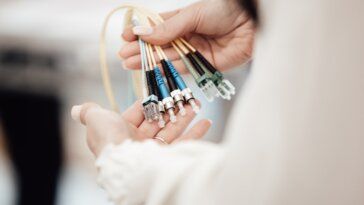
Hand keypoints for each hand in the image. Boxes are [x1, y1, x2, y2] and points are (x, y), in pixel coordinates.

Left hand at [71, 101, 211, 155]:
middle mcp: (138, 142)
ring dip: (185, 117)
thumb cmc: (110, 139)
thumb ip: (89, 112)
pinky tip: (206, 122)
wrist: (125, 164)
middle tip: (184, 95)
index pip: (139, 113)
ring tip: (197, 104)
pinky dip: (196, 134)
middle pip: (158, 121)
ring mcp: (154, 151)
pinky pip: (185, 144)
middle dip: (171, 108)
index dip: (150, 101)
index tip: (161, 90)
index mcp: (122, 132)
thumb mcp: (96, 120)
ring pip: (173, 130)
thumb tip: (76, 109)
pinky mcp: (168, 158)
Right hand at [119, 0, 254, 72]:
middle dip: (141, 50)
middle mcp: (187, 35)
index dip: (141, 32)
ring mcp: (194, 50)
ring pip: (167, 57)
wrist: (251, 24)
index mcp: (183, 19)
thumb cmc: (224, 11)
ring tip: (129, 64)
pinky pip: (183, 68)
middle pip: (159, 44)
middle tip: (123, 56)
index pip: (157, 27)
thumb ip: (169, 28)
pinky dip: (166, 69)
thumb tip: (142, 34)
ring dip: (148, 61)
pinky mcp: (203, 64)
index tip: (124, 37)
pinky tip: (151, 70)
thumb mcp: (192, 15)